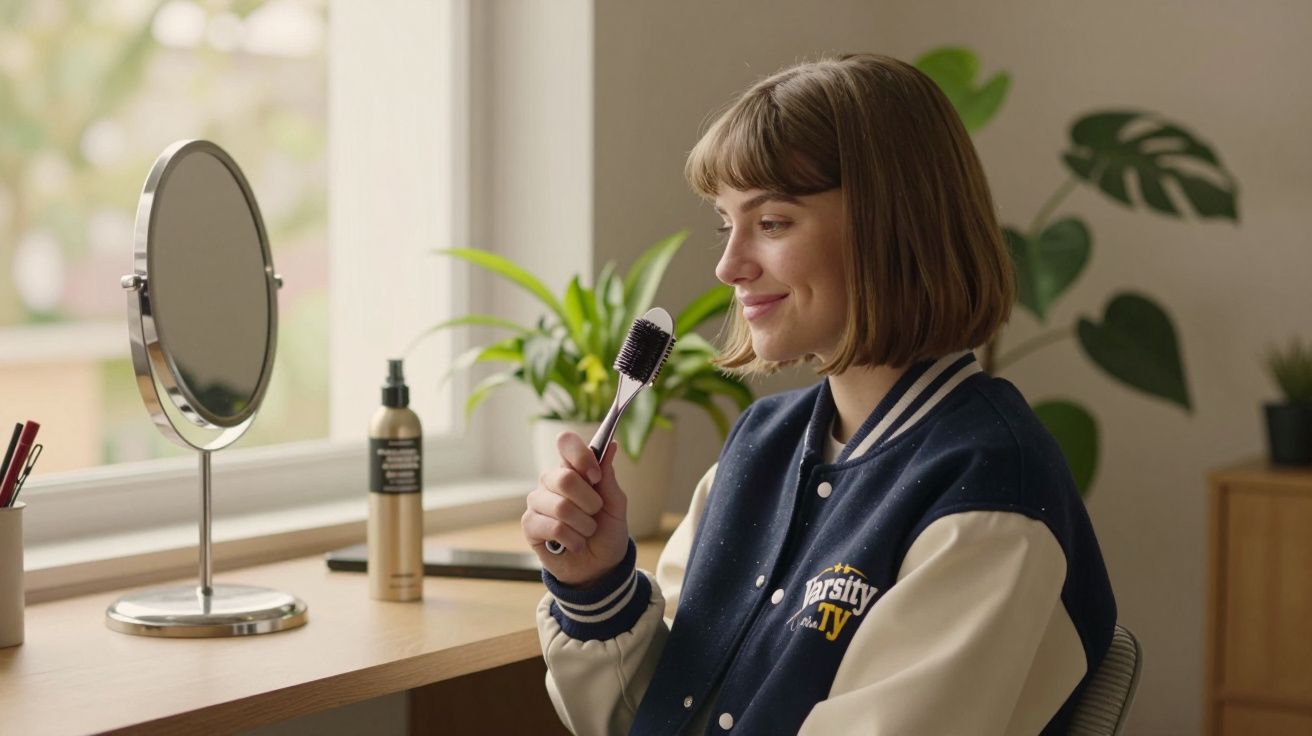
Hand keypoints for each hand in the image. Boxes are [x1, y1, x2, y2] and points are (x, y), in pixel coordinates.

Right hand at [522, 432, 629, 585]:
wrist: (600, 567)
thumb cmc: (606, 532)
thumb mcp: (615, 505)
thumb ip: (608, 476)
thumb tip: (611, 445)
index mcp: (572, 469)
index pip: (566, 443)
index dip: (581, 456)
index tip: (595, 476)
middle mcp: (551, 481)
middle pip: (565, 478)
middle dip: (590, 503)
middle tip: (595, 514)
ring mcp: (538, 502)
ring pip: (561, 507)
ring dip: (584, 525)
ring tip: (586, 532)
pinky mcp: (529, 524)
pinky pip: (553, 527)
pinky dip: (572, 539)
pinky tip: (574, 544)